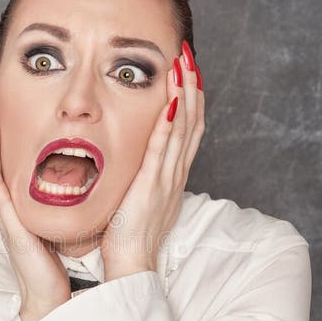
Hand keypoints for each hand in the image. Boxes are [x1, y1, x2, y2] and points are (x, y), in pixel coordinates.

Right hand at [0, 108, 71, 320]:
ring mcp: (8, 217)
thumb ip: (62, 203)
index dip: (7, 130)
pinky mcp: (12, 229)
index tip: (7, 101)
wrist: (50, 299)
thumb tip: (76, 180)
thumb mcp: (58, 225)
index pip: (12, 159)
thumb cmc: (55, 266)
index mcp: (23, 204)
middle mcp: (12, 207)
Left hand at [100, 40, 204, 280]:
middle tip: (189, 56)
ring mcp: (166, 180)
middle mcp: (175, 174)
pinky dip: (169, 125)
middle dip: (192, 86)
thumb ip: (141, 175)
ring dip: (184, 95)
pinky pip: (162, 151)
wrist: (131, 264)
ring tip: (183, 65)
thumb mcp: (139, 197)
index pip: (189, 129)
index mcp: (172, 175)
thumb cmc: (128, 235)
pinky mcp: (152, 188)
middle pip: (193, 121)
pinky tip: (170, 102)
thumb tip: (136, 160)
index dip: (191, 98)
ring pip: (183, 130)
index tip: (188, 71)